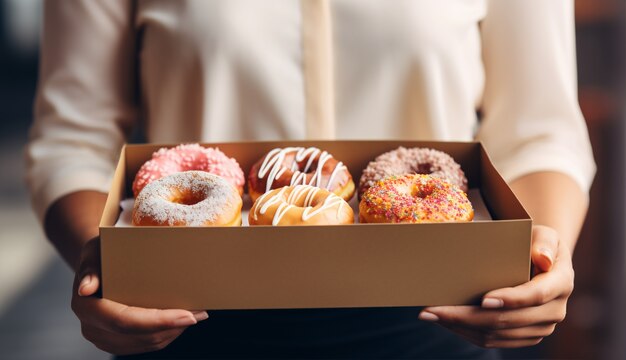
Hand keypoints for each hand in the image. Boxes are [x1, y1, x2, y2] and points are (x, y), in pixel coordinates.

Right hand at [71, 237, 208, 354]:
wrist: (97, 266)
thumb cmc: (100, 254)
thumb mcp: (94, 251)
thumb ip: (91, 266)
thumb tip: (86, 288)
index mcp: (87, 307)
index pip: (125, 321)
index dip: (158, 321)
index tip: (187, 315)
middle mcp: (93, 328)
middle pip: (140, 336)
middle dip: (174, 326)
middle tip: (200, 313)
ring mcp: (105, 339)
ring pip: (148, 343)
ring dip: (175, 330)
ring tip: (198, 313)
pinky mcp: (119, 342)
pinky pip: (148, 343)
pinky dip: (169, 332)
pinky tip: (183, 319)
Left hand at [418, 225, 573, 347]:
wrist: (540, 260)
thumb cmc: (536, 242)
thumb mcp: (544, 234)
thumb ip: (544, 242)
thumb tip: (542, 259)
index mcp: (561, 284)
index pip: (534, 296)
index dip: (509, 299)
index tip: (483, 299)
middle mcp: (554, 311)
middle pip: (507, 321)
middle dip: (467, 317)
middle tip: (434, 310)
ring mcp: (539, 328)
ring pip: (496, 335)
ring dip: (460, 327)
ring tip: (431, 315)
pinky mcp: (524, 336)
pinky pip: (493, 340)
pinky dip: (466, 332)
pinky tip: (444, 321)